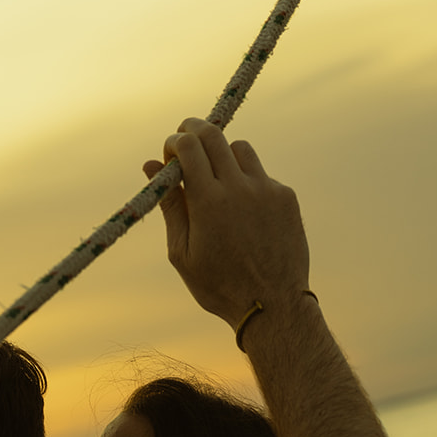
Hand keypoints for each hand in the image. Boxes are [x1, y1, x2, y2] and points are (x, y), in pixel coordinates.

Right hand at [144, 117, 308, 327]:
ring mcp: (266, 189)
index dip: (175, 141)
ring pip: (240, 149)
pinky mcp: (286, 197)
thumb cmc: (219, 286)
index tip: (169, 152)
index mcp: (209, 202)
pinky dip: (247, 182)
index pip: (189, 146)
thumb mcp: (183, 253)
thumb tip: (151, 166)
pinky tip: (244, 213)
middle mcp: (239, 187)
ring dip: (223, 155)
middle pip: (214, 135)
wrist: (272, 305)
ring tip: (217, 181)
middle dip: (194, 131)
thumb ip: (170, 206)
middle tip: (186, 141)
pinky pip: (261, 175)